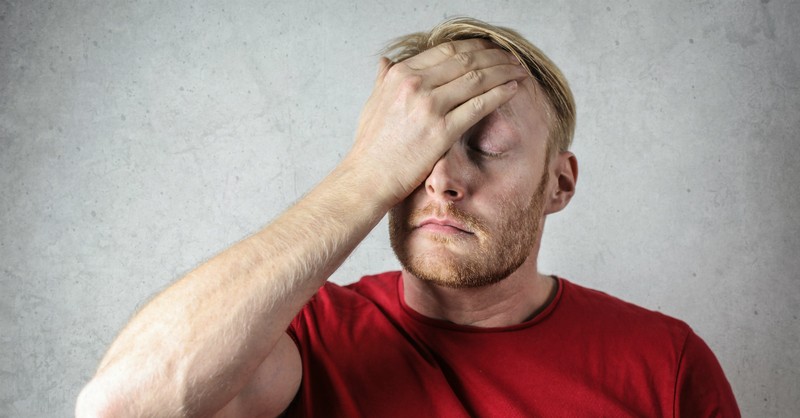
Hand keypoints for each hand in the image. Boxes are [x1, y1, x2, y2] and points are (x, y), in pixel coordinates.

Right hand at [344, 39, 527, 205]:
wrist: (368, 178)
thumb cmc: (371, 145)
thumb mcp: (372, 102)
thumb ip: (383, 79)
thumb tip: (387, 61)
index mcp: (401, 74)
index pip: (446, 50)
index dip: (475, 47)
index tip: (490, 49)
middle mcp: (415, 85)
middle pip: (466, 60)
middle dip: (494, 56)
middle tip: (511, 58)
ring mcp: (429, 107)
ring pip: (477, 79)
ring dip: (503, 71)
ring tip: (518, 71)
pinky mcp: (442, 131)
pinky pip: (479, 106)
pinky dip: (500, 94)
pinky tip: (513, 90)